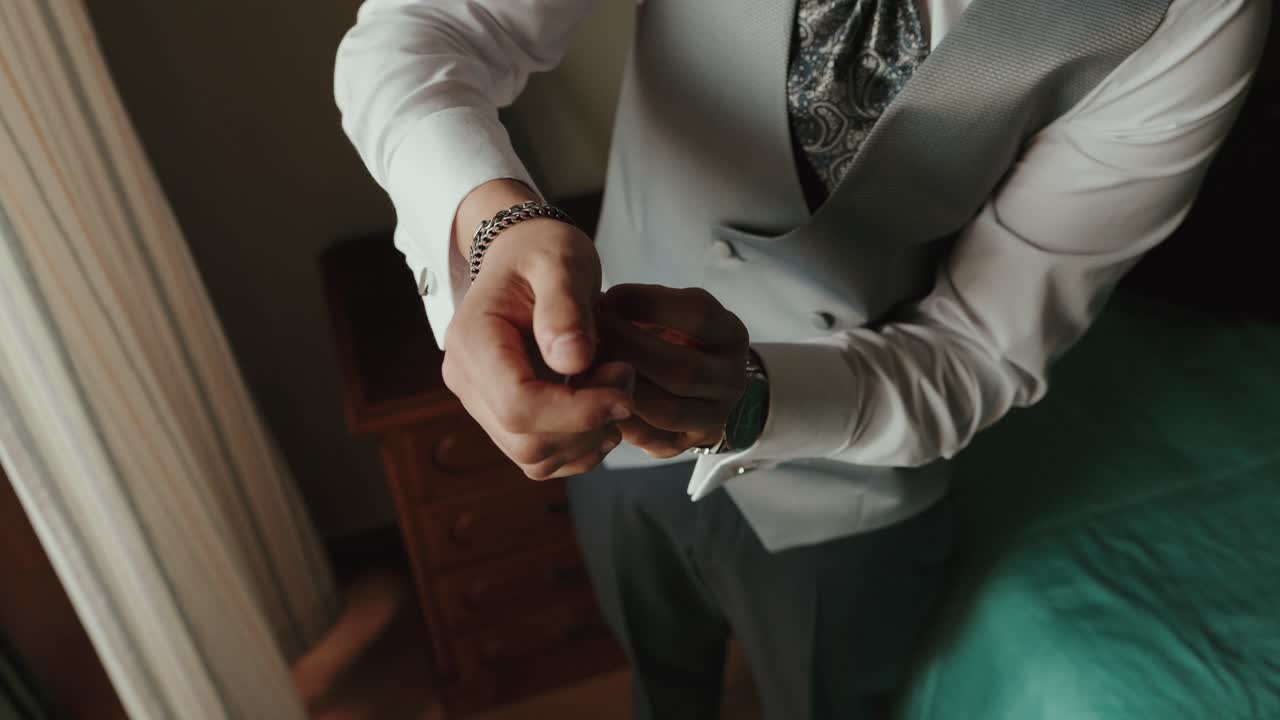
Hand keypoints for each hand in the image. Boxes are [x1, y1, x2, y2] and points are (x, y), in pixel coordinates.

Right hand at [442, 187, 633, 479]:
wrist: (524, 255)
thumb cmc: (542, 251)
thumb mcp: (560, 262)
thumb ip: (566, 307)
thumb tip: (572, 362)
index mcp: (473, 341)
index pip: (519, 405)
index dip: (578, 410)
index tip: (625, 383)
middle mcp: (467, 380)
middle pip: (526, 440)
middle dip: (588, 423)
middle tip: (626, 377)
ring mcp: (482, 403)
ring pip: (534, 458)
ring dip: (587, 440)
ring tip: (616, 391)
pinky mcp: (503, 417)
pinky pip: (540, 458)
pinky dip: (579, 448)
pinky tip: (602, 411)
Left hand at [599, 284, 749, 457]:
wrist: (699, 383)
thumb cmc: (672, 337)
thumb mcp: (670, 312)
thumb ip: (642, 308)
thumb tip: (596, 306)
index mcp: (730, 336)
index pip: (699, 316)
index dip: (649, 305)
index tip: (610, 298)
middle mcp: (732, 380)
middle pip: (683, 370)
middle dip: (629, 351)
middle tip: (591, 338)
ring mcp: (715, 417)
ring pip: (669, 411)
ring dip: (623, 389)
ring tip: (590, 369)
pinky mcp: (690, 443)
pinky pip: (657, 441)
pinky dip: (624, 423)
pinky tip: (598, 402)